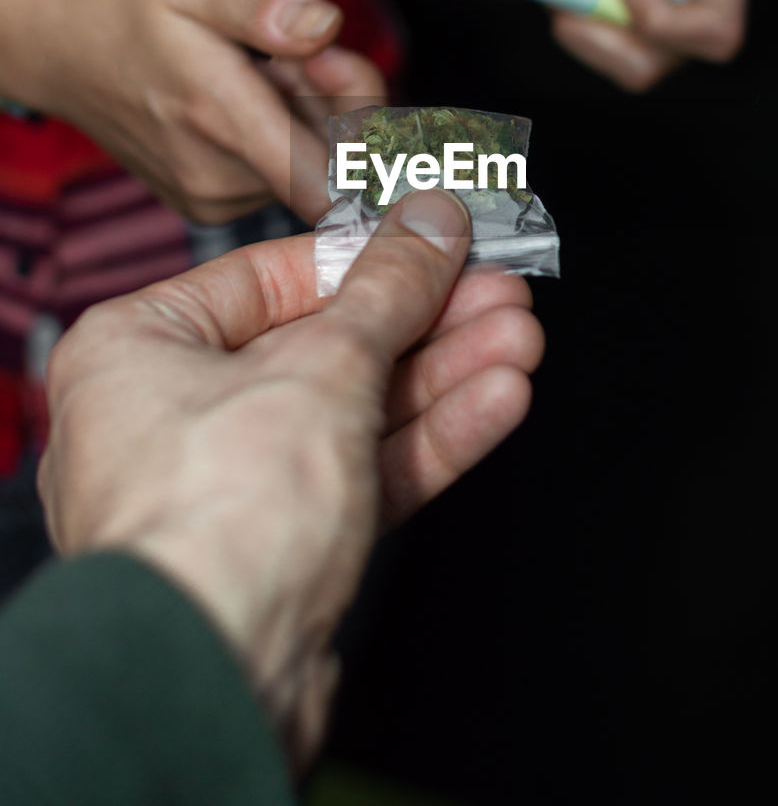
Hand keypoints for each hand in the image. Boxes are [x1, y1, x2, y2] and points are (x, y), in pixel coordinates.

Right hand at [11, 0, 384, 222]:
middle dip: (341, 100)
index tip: (340, 65)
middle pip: (334, 163)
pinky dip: (284, 130)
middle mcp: (221, 178)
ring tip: (265, 63)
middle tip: (305, 46)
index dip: (369, 132)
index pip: (339, 182)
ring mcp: (214, 196)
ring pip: (309, 165)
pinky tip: (250, 91)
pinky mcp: (210, 201)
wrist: (55, 40)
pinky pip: (279, 171)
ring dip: (311, 113)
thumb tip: (326, 26)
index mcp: (223, 121)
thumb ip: (262, 7)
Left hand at [38, 189, 542, 771]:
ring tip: (518, 341)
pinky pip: (360, 471)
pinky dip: (427, 439)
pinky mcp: (282, 544)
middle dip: (426, 322)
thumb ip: (387, 289)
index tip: (436, 240)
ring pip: (353, 411)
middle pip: (325, 345)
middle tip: (499, 294)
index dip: (367, 257)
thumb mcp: (322, 366)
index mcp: (139, 347)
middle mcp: (172, 413)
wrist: (217, 674)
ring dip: (442, 377)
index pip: (271, 276)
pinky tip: (495, 402)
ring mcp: (230, 484)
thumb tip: (429, 223)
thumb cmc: (215, 517)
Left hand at [550, 0, 747, 90]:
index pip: (718, 32)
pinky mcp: (625, 30)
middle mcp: (695, 6)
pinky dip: (569, 20)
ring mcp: (660, 24)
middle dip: (604, 23)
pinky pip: (594, 51)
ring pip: (622, 65)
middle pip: (659, 61)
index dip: (665, 22)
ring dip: (580, 22)